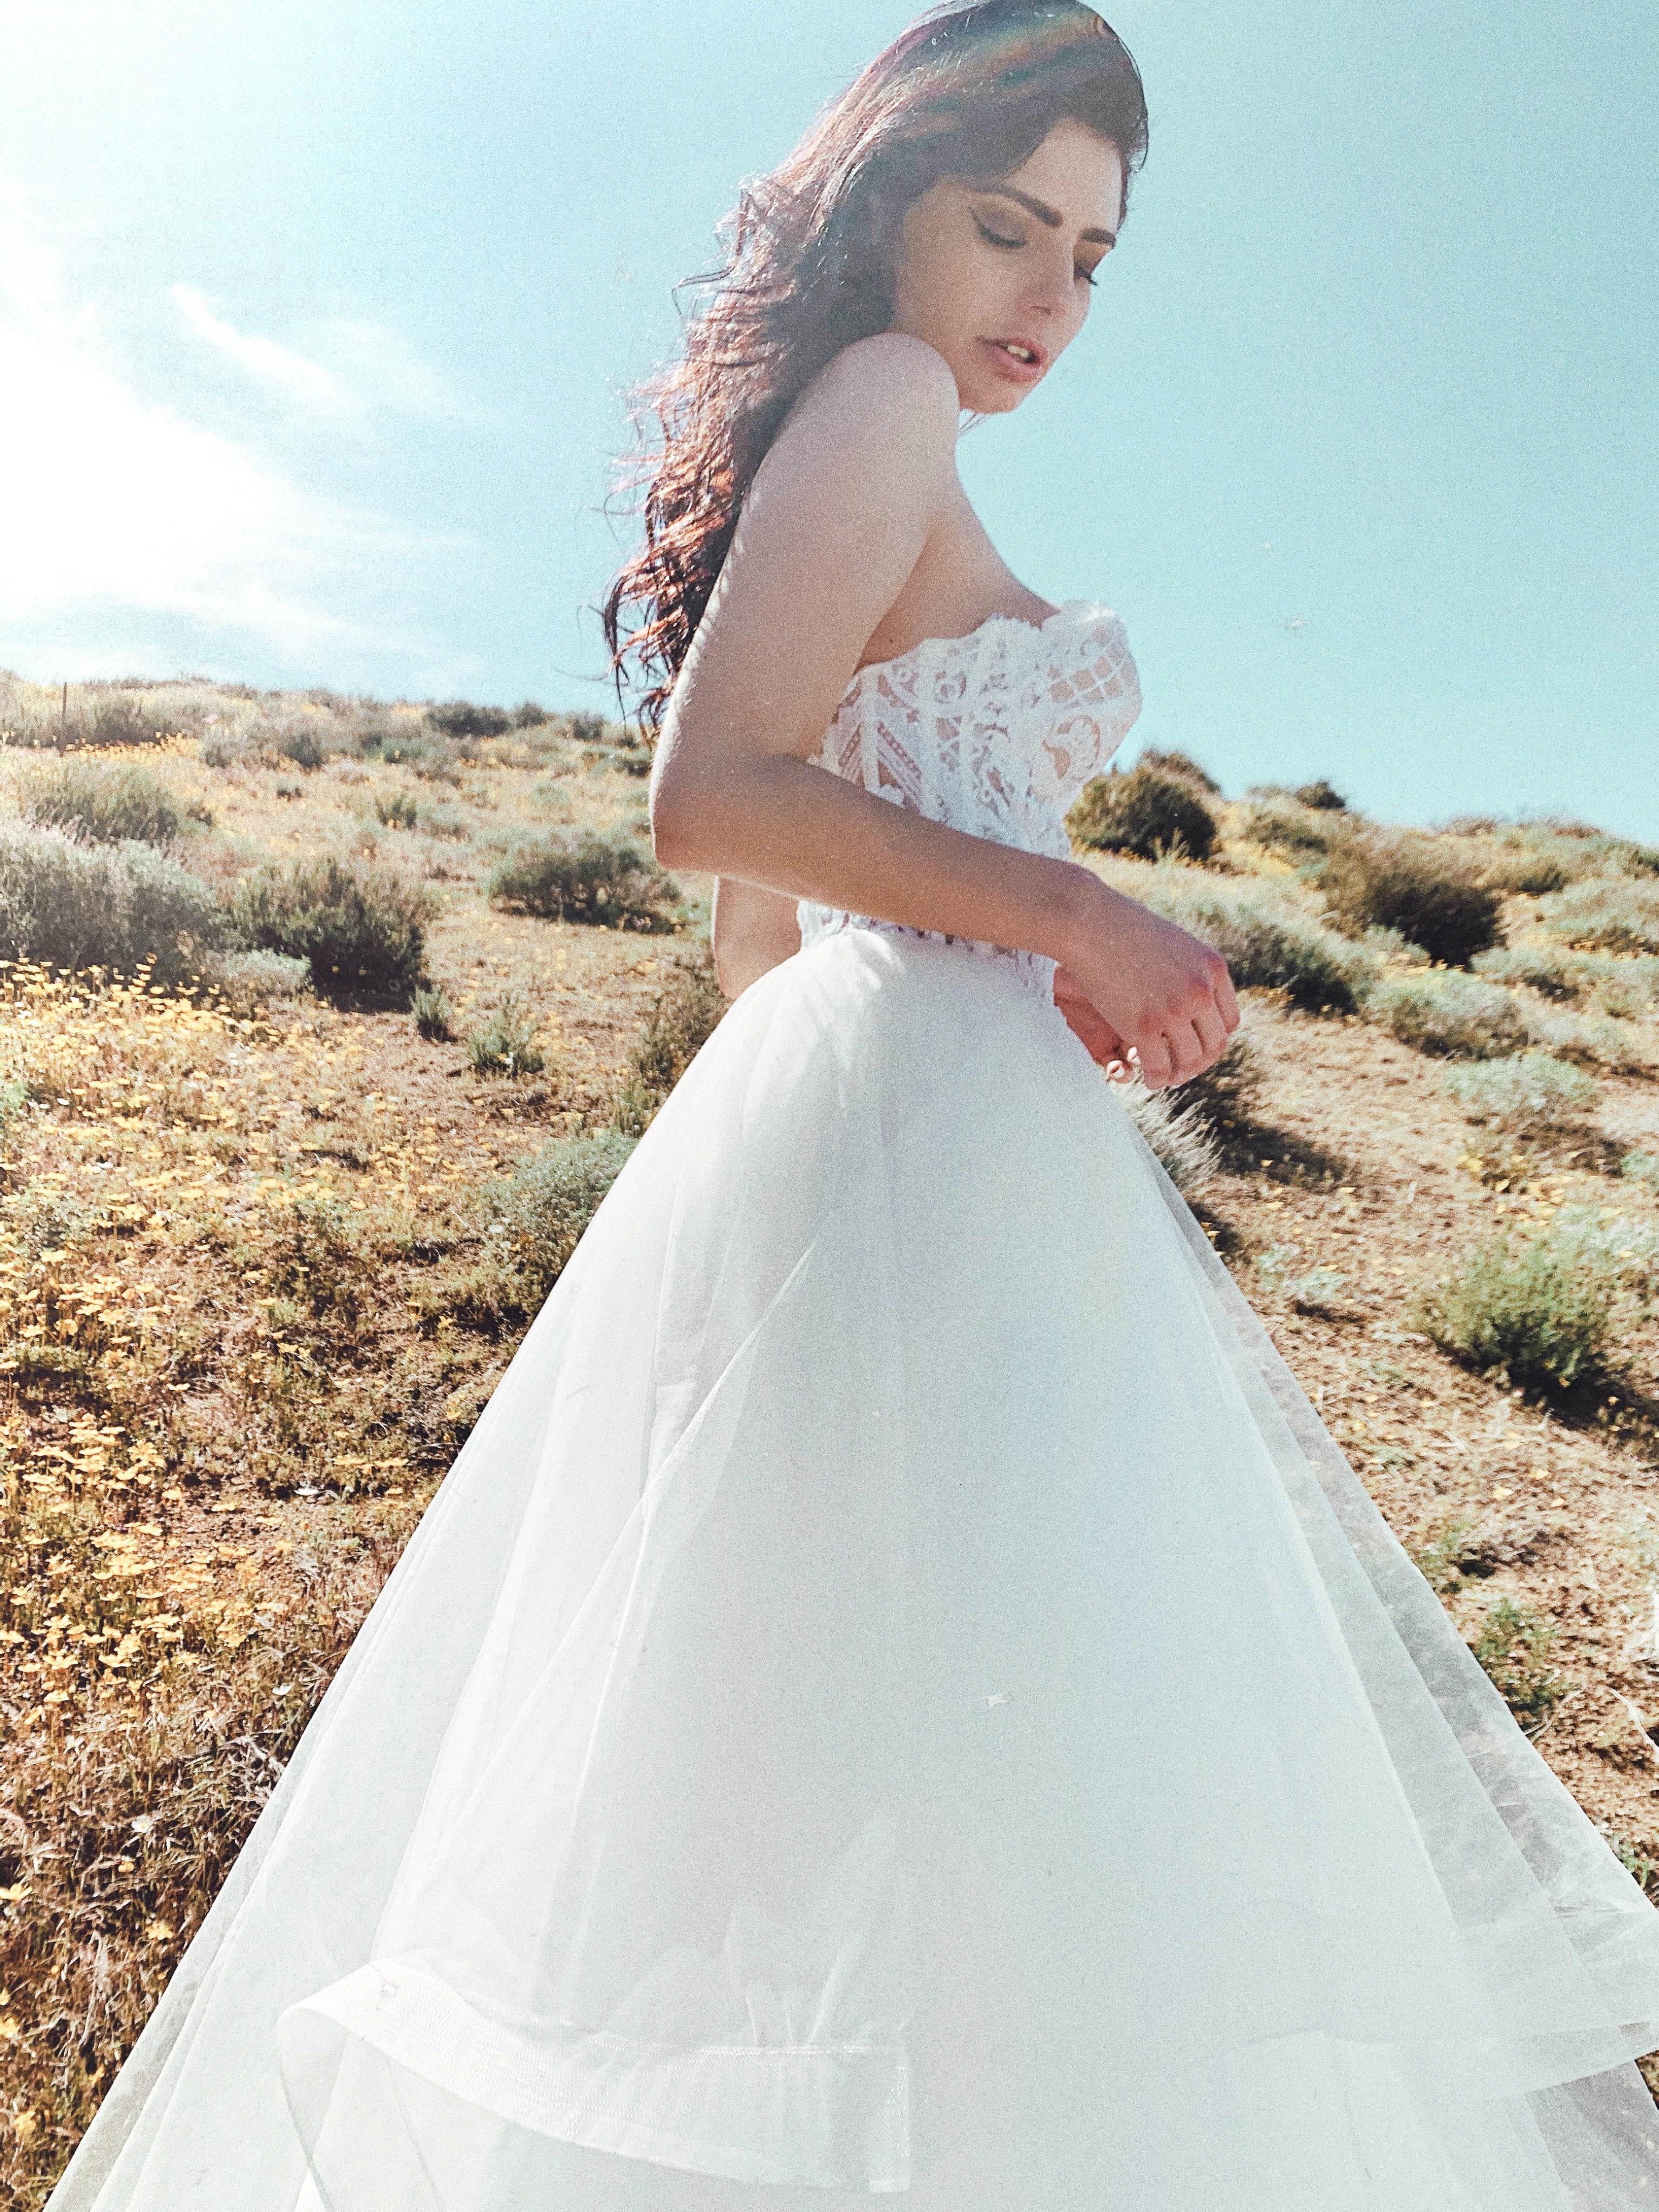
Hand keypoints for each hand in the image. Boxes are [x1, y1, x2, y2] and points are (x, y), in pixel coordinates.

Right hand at [1055, 875, 1239, 1090]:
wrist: (1089, 924)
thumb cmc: (1125, 929)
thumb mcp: (1174, 945)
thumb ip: (1191, 971)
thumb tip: (1196, 1000)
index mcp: (1213, 969)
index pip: (1229, 1021)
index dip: (1214, 1040)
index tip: (1196, 1046)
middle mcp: (1200, 991)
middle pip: (1214, 1044)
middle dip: (1199, 1063)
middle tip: (1180, 1068)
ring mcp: (1173, 1010)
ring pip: (1190, 1061)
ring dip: (1179, 1075)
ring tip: (1165, 1077)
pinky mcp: (1144, 1026)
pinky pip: (1160, 1067)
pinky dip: (1157, 1080)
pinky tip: (1148, 1079)